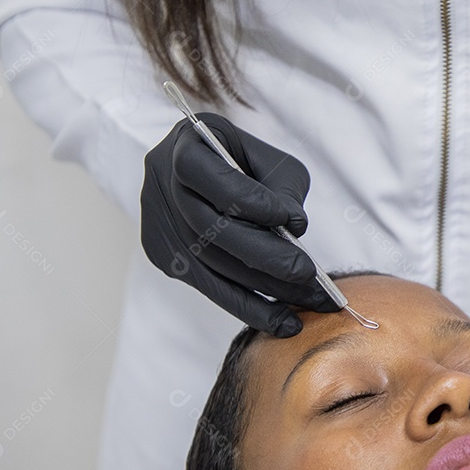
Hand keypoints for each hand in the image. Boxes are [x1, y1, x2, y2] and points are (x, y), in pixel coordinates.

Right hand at [140, 112, 338, 336]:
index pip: (207, 176)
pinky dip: (249, 307)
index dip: (248, 202)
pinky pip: (211, 288)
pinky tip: (283, 320)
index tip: (290, 221)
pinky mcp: (166, 259)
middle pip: (210, 231)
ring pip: (212, 266)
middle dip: (266, 258)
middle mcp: (161, 188)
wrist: (207, 169)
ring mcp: (158, 227)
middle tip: (310, 277)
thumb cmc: (245, 161)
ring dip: (265, 291)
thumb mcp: (271, 160)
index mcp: (184, 148)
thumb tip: (295, 228)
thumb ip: (284, 189)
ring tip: (310, 304)